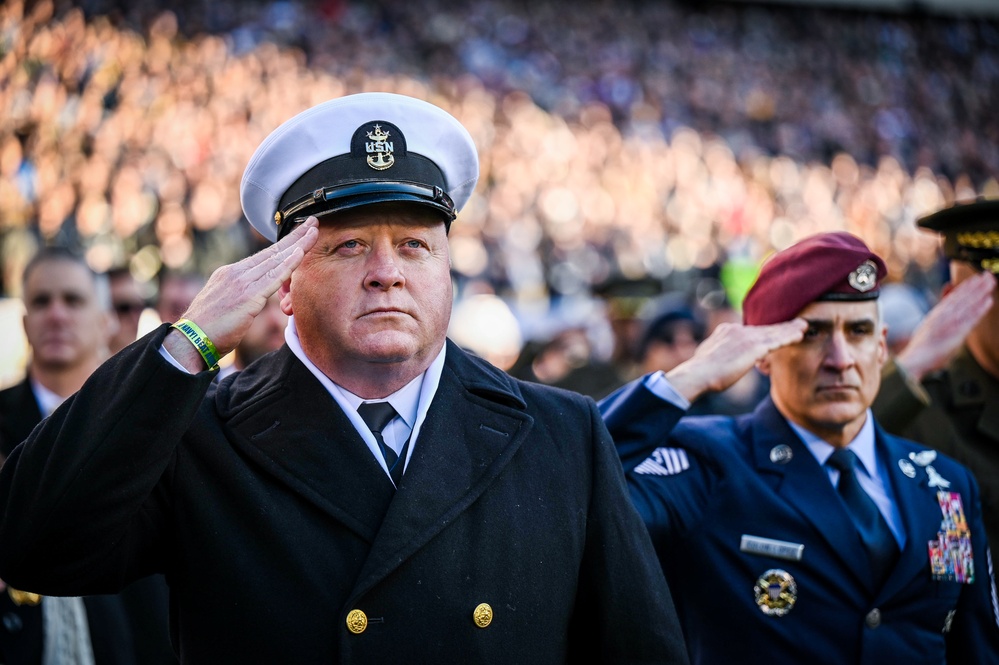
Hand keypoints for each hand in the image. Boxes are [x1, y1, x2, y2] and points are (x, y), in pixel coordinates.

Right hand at [163, 217, 318, 371]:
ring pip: (276, 260)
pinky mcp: (248, 297)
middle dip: (294, 236)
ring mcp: (242, 283)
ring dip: (298, 244)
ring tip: (314, 231)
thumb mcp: (225, 304)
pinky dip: (288, 264)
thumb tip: (252, 296)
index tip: (299, 233)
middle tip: (313, 222)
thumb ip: (240, 295)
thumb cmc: (208, 329)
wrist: (189, 340)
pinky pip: (273, 277)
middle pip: (272, 252)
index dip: (283, 243)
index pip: (263, 256)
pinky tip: (301, 252)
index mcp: (230, 273)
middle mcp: (236, 273)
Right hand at [665, 319, 806, 402]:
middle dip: (781, 326)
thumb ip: (718, 352)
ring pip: (773, 332)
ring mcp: (746, 337)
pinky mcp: (753, 347)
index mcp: (726, 330)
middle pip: (764, 328)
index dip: (765, 331)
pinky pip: (776, 341)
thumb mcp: (708, 356)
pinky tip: (799, 335)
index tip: (776, 330)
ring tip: (803, 326)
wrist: (698, 374)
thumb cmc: (700, 372)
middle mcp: (737, 330)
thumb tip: (716, 358)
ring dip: (790, 329)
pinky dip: (789, 337)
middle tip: (796, 323)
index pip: (750, 330)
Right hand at [895, 271, 995, 380]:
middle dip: (976, 285)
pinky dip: (980, 309)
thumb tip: (943, 303)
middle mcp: (943, 315)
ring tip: (990, 282)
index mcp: (937, 314)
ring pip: (967, 304)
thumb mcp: (928, 326)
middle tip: (988, 275)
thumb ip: (938, 313)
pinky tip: (988, 301)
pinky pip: (970, 318)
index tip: (976, 278)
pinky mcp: (956, 332)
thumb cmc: (922, 347)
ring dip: (980, 292)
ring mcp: (950, 322)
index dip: (965, 286)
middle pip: (962, 297)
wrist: (915, 359)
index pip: (953, 297)